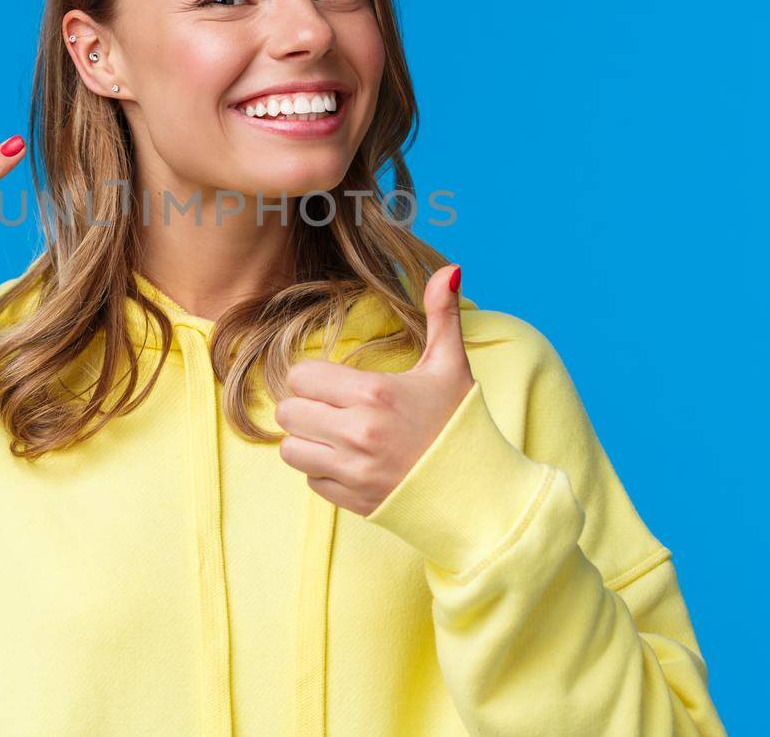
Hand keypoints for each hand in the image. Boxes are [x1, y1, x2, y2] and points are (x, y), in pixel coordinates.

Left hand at [275, 264, 471, 514]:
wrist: (481, 494)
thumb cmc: (462, 425)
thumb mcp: (451, 366)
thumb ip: (443, 314)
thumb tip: (450, 268)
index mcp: (374, 393)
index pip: (301, 376)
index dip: (314, 378)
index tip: (336, 384)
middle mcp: (358, 432)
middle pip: (288, 412)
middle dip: (305, 407)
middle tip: (333, 409)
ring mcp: (353, 470)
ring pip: (290, 449)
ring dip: (307, 441)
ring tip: (336, 436)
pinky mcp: (352, 500)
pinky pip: (311, 480)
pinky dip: (324, 472)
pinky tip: (352, 463)